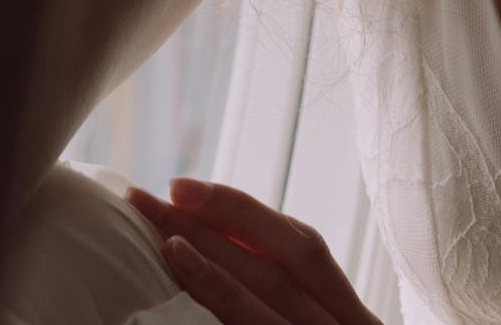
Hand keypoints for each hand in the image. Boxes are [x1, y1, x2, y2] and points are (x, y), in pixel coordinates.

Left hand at [122, 176, 383, 324]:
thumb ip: (284, 307)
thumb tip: (208, 256)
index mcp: (353, 321)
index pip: (304, 248)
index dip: (245, 213)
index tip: (184, 189)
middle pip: (281, 263)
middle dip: (213, 221)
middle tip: (147, 195)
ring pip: (268, 296)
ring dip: (209, 255)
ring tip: (157, 228)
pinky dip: (217, 296)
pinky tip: (181, 269)